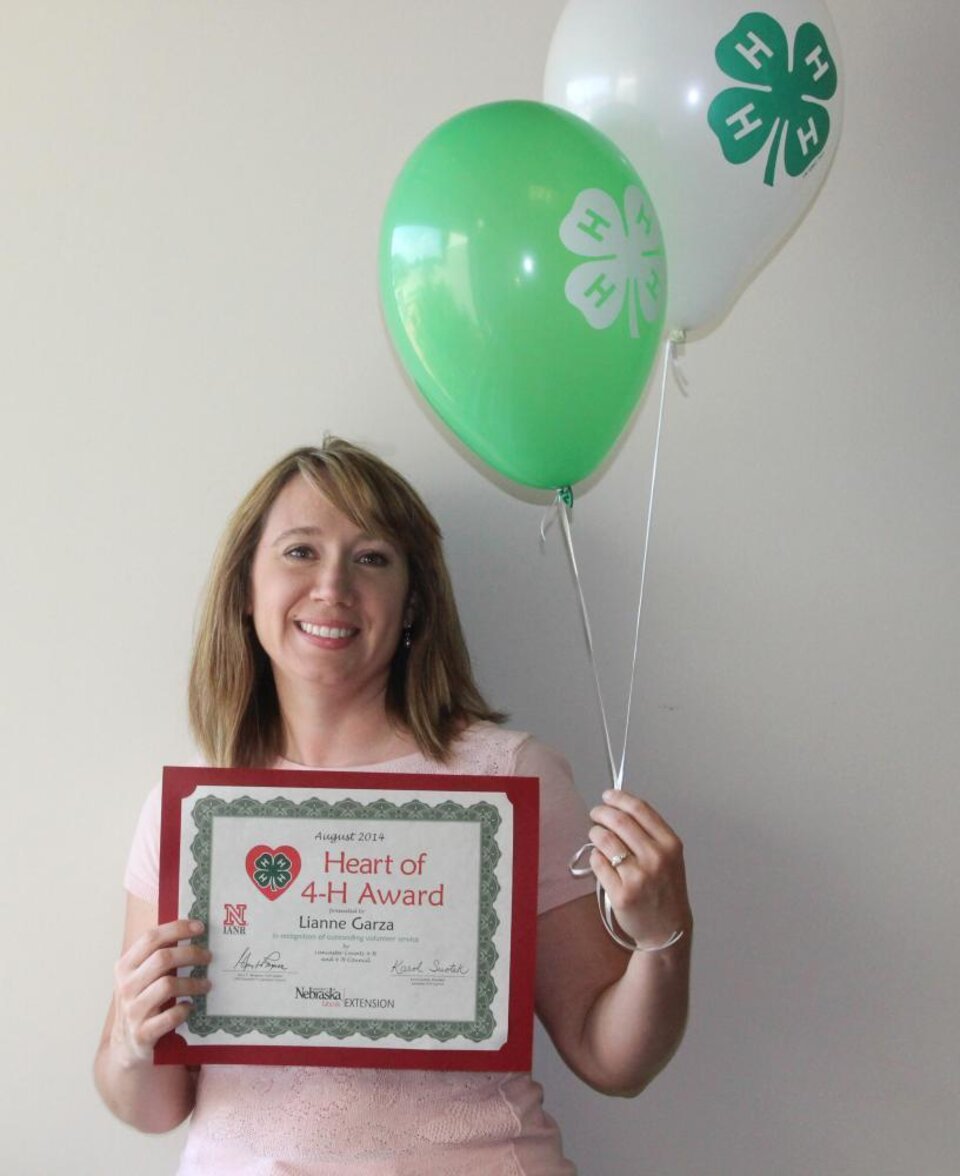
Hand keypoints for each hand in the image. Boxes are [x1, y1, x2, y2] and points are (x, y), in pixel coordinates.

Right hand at [110, 919, 211, 1063]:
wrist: (125, 1047)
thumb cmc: (141, 1003)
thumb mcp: (141, 978)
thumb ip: (158, 958)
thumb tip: (194, 932)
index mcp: (125, 967)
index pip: (150, 938)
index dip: (177, 929)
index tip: (200, 927)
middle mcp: (126, 986)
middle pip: (162, 959)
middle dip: (191, 954)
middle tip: (209, 956)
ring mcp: (133, 1010)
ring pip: (168, 985)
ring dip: (193, 983)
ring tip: (207, 984)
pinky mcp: (143, 1033)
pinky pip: (170, 1016)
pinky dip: (184, 1009)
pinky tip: (190, 1007)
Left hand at [587, 790, 690, 949]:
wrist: (668, 930)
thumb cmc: (666, 889)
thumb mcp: (670, 856)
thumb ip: (650, 833)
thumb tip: (618, 807)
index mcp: (670, 844)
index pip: (639, 809)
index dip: (619, 798)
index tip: (608, 795)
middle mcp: (656, 858)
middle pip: (618, 820)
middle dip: (601, 812)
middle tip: (595, 814)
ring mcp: (638, 876)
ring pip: (604, 840)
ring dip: (595, 833)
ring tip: (596, 836)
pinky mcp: (621, 893)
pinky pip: (597, 863)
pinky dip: (594, 857)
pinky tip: (599, 860)